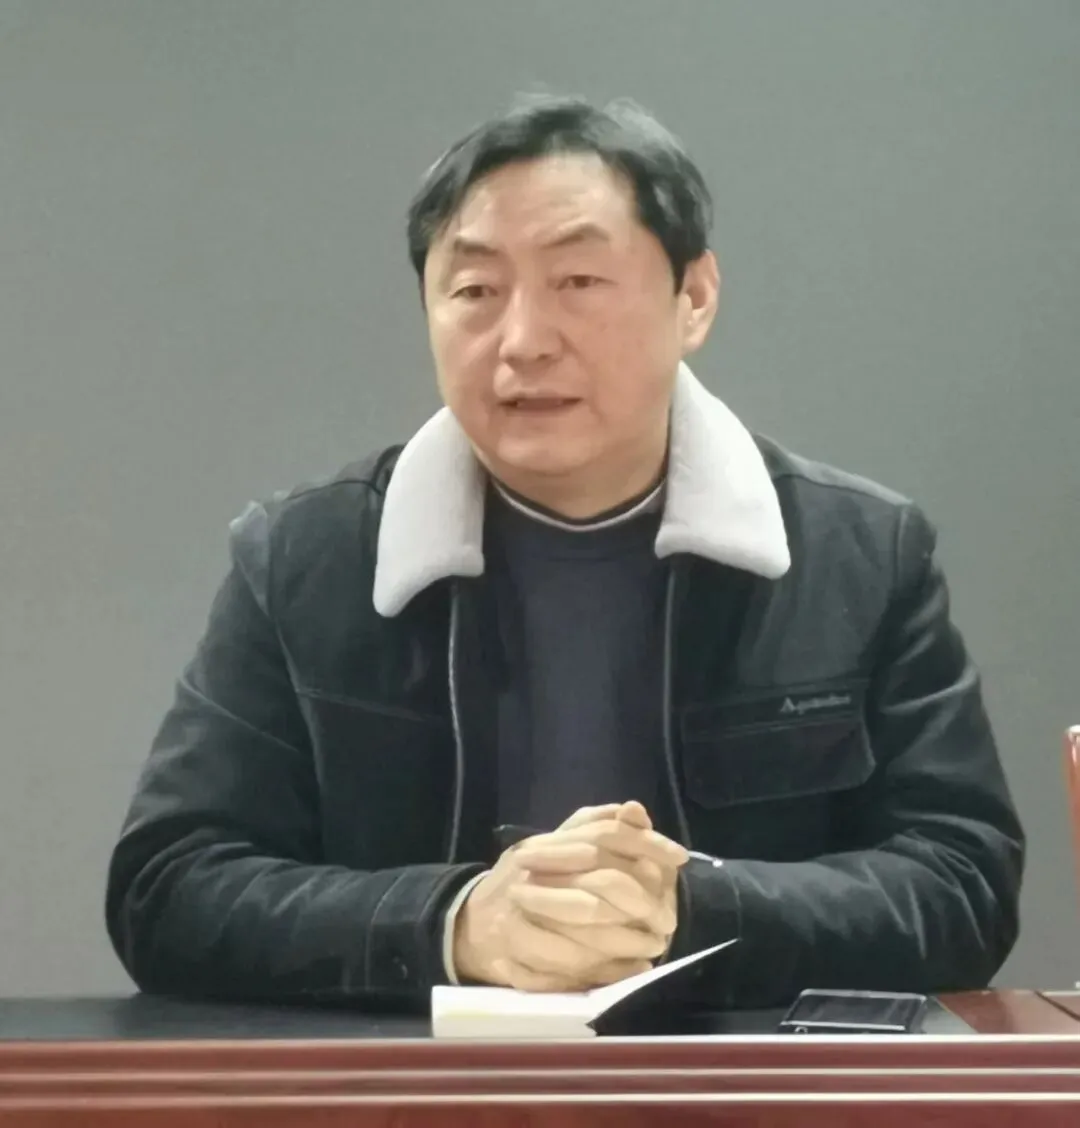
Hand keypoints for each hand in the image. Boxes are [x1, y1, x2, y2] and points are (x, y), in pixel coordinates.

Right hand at [453, 803, 683, 990]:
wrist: (469, 924)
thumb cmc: (525, 883)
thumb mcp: (556, 847)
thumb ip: (593, 827)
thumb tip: (634, 809)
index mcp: (543, 843)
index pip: (601, 834)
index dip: (644, 843)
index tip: (678, 858)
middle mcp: (530, 874)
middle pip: (597, 883)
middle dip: (640, 903)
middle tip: (668, 920)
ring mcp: (519, 917)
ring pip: (583, 929)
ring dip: (626, 941)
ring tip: (653, 947)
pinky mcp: (514, 957)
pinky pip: (566, 968)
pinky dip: (603, 972)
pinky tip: (630, 971)